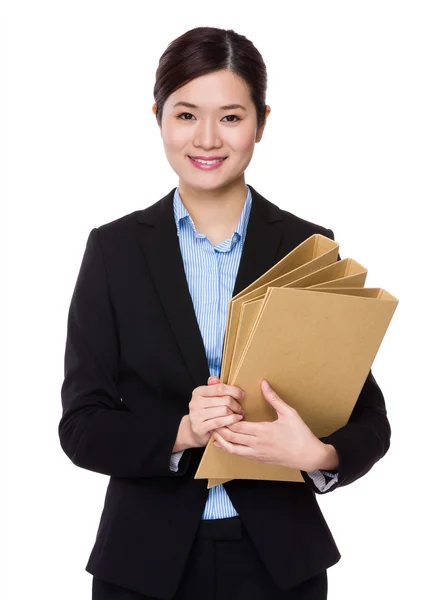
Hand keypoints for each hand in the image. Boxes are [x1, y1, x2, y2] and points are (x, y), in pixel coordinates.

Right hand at [187, 376, 245, 447]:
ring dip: (235, 413)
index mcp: (198, 392)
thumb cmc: (206, 412)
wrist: (194, 430)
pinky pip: (220, 422)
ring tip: (239, 415)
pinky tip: (236, 420)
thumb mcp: (208, 398)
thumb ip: (213, 387)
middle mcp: (195, 402)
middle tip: (241, 409)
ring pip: (224, 411)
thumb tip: (215, 378)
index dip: (234, 391)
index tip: (242, 395)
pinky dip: (231, 420)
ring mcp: (196, 415)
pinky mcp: (199, 427)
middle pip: (224, 400)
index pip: (220, 388)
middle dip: (236, 404)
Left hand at [212, 379, 328, 470]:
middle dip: (219, 429)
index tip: (219, 410)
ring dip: (222, 441)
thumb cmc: (300, 434)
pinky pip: (240, 455)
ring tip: (214, 432)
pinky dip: (230, 449)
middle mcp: (257, 444)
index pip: (237, 425)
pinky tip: (225, 443)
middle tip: (211, 420)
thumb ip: (274, 398)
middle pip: (231, 437)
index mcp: (263, 431)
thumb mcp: (289, 413)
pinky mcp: (259, 460)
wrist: (309, 457)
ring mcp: (257, 454)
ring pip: (233, 449)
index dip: (226, 419)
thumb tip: (264, 383)